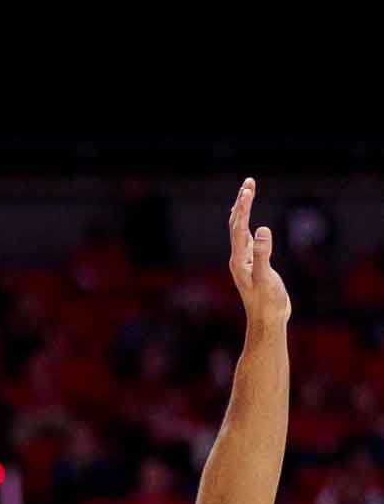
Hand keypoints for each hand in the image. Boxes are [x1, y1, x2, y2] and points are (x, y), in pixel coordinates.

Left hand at [228, 178, 291, 325]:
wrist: (267, 322)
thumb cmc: (267, 303)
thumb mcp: (266, 278)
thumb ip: (263, 254)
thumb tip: (261, 230)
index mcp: (239, 260)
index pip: (239, 228)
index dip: (244, 208)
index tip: (249, 189)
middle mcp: (238, 259)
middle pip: (236, 225)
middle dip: (242, 202)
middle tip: (249, 182)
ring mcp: (244, 262)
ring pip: (239, 231)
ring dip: (242, 211)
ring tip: (246, 193)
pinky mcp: (251, 266)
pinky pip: (245, 240)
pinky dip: (246, 226)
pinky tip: (248, 224)